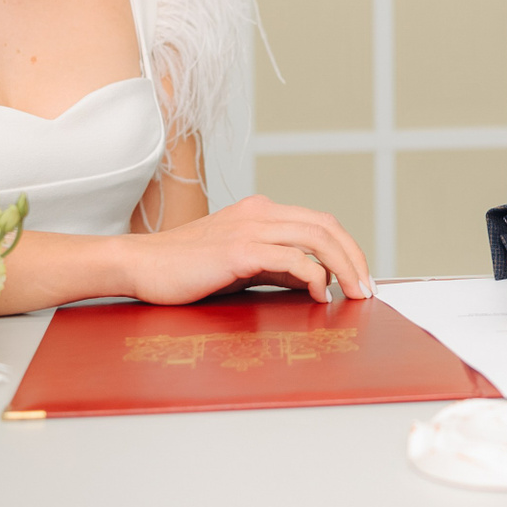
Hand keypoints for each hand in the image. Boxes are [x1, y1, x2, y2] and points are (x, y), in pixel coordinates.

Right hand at [122, 195, 373, 305]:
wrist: (139, 266)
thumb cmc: (186, 270)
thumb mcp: (241, 264)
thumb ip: (276, 267)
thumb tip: (316, 281)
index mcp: (262, 212)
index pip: (320, 223)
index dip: (347, 249)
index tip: (360, 278)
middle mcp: (260, 213)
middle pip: (326, 227)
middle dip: (355, 258)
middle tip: (367, 290)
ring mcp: (250, 228)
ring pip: (316, 238)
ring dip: (344, 266)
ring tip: (355, 294)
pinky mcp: (238, 249)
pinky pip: (291, 257)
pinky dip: (314, 275)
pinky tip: (319, 295)